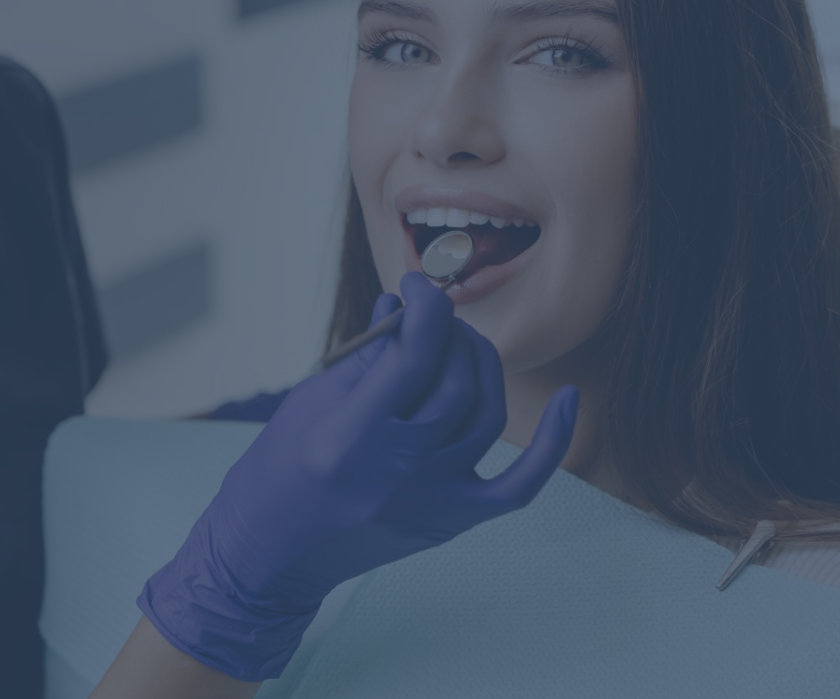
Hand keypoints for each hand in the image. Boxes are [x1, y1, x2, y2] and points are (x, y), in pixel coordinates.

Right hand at [137, 272, 578, 680]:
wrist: (271, 552)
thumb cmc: (282, 466)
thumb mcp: (311, 399)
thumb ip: (367, 354)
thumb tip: (409, 306)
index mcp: (350, 436)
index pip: (412, 355)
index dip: (425, 307)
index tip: (417, 287)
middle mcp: (396, 471)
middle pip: (455, 381)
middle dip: (450, 331)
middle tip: (432, 316)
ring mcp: (430, 501)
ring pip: (486, 414)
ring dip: (480, 364)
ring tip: (458, 344)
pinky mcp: (451, 520)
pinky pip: (519, 485)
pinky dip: (552, 443)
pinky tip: (568, 400)